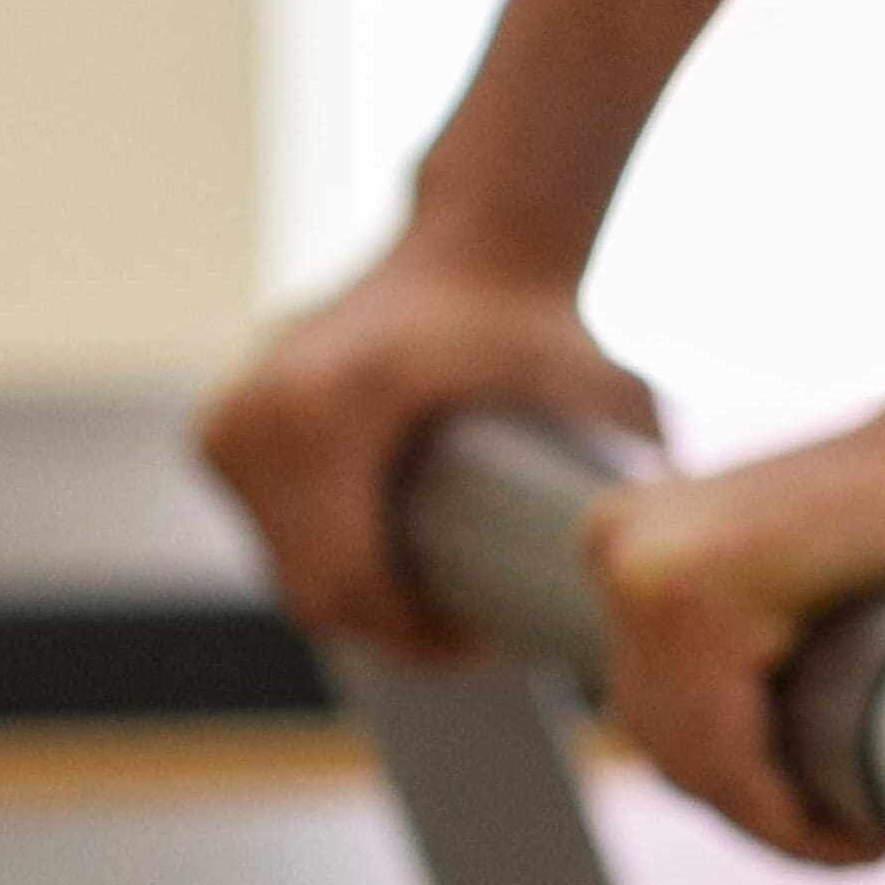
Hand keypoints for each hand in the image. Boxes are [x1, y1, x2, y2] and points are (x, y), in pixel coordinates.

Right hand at [200, 234, 664, 654]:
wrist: (476, 242)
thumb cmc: (535, 317)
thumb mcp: (598, 383)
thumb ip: (639, 461)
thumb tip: (661, 557)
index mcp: (323, 412)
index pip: (349, 582)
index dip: (418, 637)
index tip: (487, 641)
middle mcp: (255, 418)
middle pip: (315, 590)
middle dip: (392, 629)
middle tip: (474, 636)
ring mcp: (228, 424)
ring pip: (290, 569)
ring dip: (359, 599)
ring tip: (442, 604)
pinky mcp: (222, 430)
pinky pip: (272, 533)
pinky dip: (326, 558)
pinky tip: (390, 567)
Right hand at [588, 392, 884, 864]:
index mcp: (683, 591)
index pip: (721, 769)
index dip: (794, 834)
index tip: (868, 852)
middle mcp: (633, 558)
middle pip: (678, 748)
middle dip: (761, 812)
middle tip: (851, 843)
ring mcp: (628, 537)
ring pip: (660, 711)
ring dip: (730, 768)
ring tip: (823, 807)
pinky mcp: (644, 532)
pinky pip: (664, 661)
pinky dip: (713, 710)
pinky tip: (777, 749)